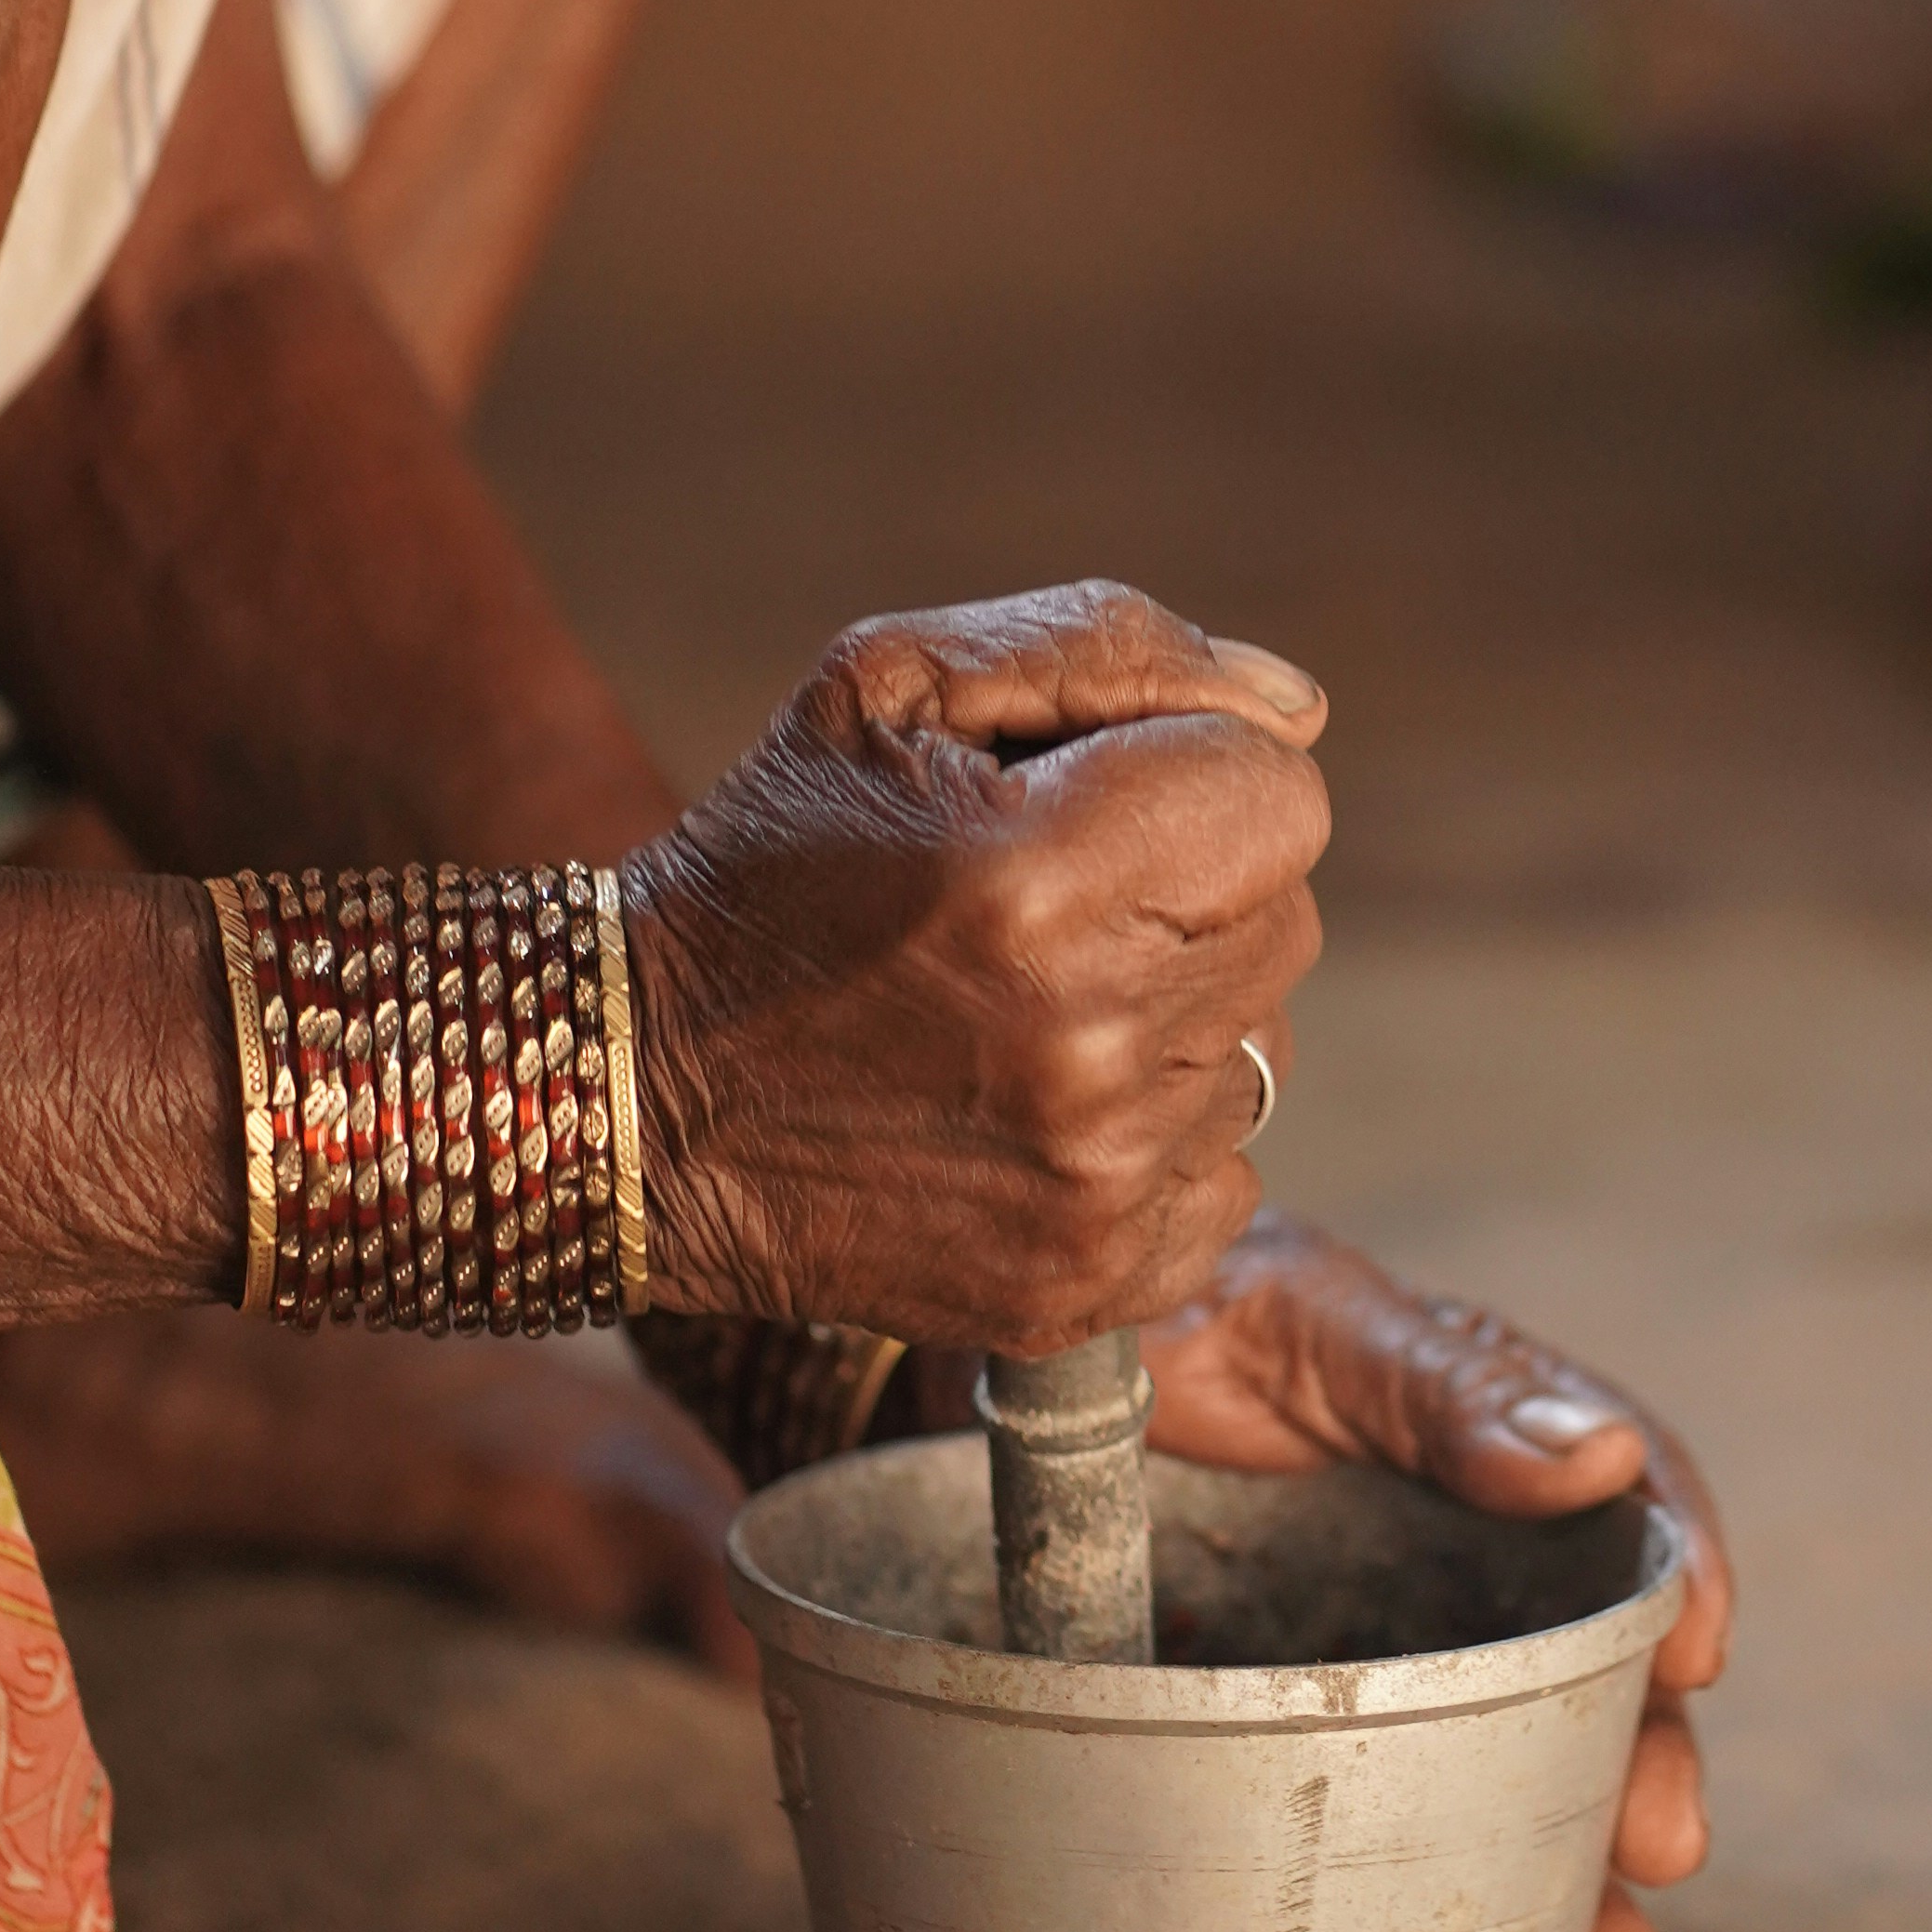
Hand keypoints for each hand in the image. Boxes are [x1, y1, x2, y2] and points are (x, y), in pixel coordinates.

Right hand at [620, 587, 1329, 1350]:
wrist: (634, 1098)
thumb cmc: (771, 864)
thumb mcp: (890, 683)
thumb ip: (1110, 649)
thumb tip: (1296, 711)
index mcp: (1047, 876)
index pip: (1283, 798)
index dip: (1198, 778)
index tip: (1093, 804)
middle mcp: (1090, 1044)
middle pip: (1282, 921)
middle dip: (1184, 891)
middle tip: (1038, 909)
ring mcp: (1096, 1183)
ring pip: (1260, 1052)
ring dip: (1171, 1018)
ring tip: (1022, 1012)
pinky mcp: (1087, 1282)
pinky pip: (1225, 1178)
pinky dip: (1151, 1143)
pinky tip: (1029, 1112)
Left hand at [1138, 1209, 1728, 1931]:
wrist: (989, 1380)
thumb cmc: (1160, 1314)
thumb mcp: (1297, 1321)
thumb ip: (1440, 1388)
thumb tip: (1595, 1461)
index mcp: (1472, 1441)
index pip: (1616, 1506)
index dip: (1676, 1575)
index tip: (1698, 1649)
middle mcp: (1443, 1568)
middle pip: (1584, 1680)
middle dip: (1639, 1774)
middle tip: (1662, 1843)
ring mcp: (1365, 1673)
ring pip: (1499, 1788)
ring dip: (1570, 1902)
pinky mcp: (1280, 1760)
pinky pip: (1369, 1849)